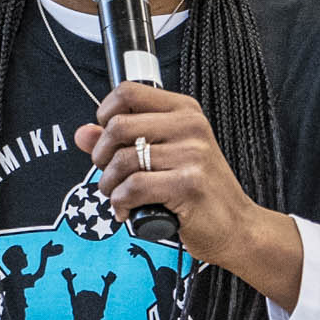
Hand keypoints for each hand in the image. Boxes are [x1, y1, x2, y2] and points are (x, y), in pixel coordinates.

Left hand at [77, 82, 303, 307]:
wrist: (236, 226)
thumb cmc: (197, 191)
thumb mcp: (161, 157)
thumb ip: (120, 142)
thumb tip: (82, 133)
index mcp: (184, 111)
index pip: (128, 92)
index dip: (105, 115)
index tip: (108, 140)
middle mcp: (190, 126)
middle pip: (118, 126)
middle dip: (101, 157)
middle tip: (110, 175)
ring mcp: (192, 154)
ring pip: (123, 160)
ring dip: (109, 185)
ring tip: (119, 196)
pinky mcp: (189, 184)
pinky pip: (133, 187)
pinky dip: (120, 203)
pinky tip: (128, 211)